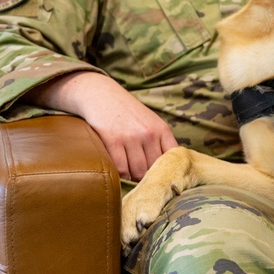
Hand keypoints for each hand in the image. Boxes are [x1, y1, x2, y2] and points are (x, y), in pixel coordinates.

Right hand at [23, 72, 177, 181]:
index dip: (168, 171)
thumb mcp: (149, 122)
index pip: (173, 158)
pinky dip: (120, 174)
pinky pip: (121, 169)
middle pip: (154, 169)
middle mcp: (148, 133)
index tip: (163, 179)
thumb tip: (167, 172)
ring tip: (128, 172)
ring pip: (138, 172)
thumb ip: (159, 143)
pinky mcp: (113, 140)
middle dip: (147, 177)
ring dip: (133, 177)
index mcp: (161, 129)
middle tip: (140, 178)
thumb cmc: (126, 112)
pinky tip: (117, 168)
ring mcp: (131, 137)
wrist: (100, 93)